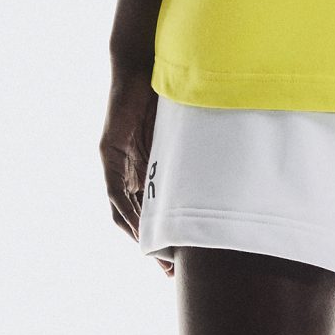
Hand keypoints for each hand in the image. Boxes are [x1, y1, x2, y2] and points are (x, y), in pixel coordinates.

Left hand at [100, 62, 174, 274]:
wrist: (145, 62)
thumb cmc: (172, 94)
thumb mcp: (187, 135)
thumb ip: (194, 156)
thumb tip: (225, 180)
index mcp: (144, 166)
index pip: (148, 211)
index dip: (161, 238)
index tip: (178, 263)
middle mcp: (125, 167)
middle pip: (133, 218)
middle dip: (151, 247)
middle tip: (171, 272)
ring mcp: (115, 160)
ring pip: (123, 209)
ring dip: (141, 234)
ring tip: (161, 257)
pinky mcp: (110, 149)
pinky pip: (118, 189)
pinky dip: (131, 209)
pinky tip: (144, 226)